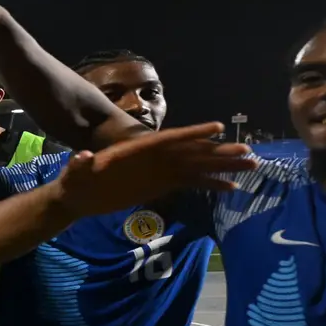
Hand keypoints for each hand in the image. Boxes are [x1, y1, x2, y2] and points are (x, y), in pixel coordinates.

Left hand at [52, 123, 254, 218]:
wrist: (76, 196)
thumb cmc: (74, 182)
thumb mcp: (74, 174)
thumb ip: (79, 165)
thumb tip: (83, 157)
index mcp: (138, 150)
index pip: (169, 138)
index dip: (192, 133)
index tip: (216, 128)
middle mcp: (154, 157)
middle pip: (192, 151)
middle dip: (219, 151)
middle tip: (248, 151)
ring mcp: (160, 170)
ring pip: (197, 166)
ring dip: (223, 166)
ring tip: (251, 165)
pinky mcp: (162, 184)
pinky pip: (191, 182)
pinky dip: (211, 184)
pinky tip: (231, 188)